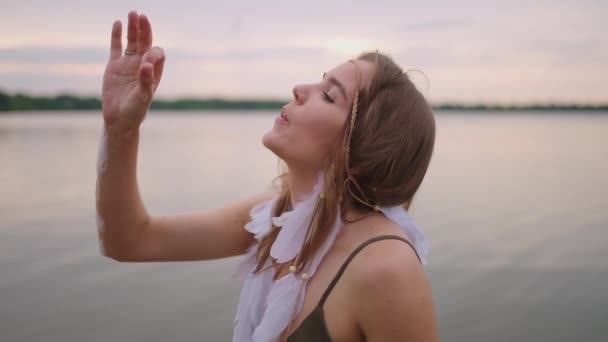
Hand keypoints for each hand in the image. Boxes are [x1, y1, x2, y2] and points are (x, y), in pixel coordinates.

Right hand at [101, 10, 164, 129]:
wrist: (119, 119)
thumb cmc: (136, 110)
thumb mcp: (143, 97)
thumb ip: (146, 81)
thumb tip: (146, 65)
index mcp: (154, 72)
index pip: (157, 55)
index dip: (153, 53)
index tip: (146, 61)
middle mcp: (142, 65)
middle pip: (146, 43)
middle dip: (145, 30)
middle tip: (142, 17)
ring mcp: (128, 63)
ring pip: (132, 41)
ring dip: (133, 28)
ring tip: (133, 13)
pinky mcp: (114, 65)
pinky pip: (116, 46)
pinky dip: (117, 35)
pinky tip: (118, 23)